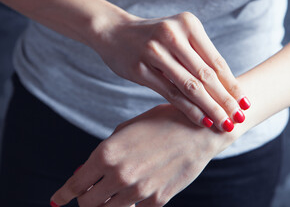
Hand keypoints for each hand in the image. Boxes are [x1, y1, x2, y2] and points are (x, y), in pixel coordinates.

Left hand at [50, 104, 231, 206]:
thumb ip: (106, 152)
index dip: (63, 194)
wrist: (199, 130)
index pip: (75, 184)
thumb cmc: (163, 123)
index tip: (57, 199)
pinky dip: (131, 201)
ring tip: (113, 190)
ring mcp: (139, 191)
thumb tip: (87, 173)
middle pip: (88, 203)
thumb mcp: (127, 128)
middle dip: (85, 198)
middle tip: (91, 190)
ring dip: (106, 202)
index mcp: (107, 153)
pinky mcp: (157, 200)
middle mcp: (120, 175)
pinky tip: (139, 186)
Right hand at [92, 11, 250, 130]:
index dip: (232, 84)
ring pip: (190, 85)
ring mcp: (155, 51)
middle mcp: (173, 34)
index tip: (245, 103)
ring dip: (210, 107)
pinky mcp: (140, 68)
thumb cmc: (153, 37)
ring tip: (225, 124)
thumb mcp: (178, 36)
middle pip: (206, 74)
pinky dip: (188, 108)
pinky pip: (170, 92)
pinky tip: (201, 120)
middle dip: (225, 99)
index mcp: (188, 24)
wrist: (114, 31)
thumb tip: (226, 88)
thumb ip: (198, 56)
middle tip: (239, 118)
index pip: (216, 61)